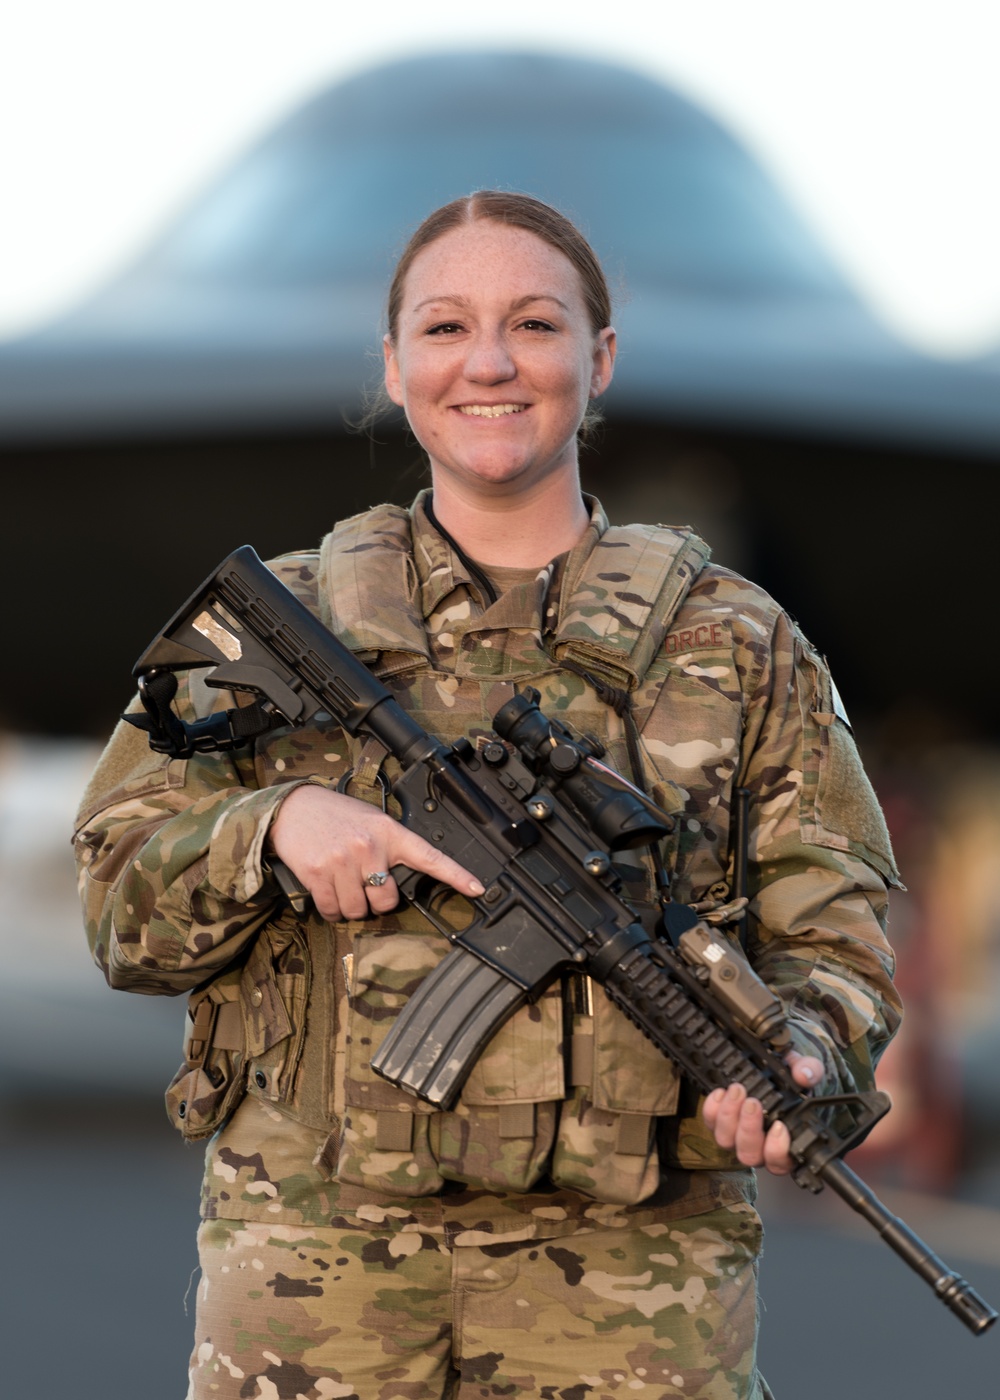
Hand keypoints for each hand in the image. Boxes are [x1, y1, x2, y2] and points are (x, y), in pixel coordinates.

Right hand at [268, 784, 483, 921]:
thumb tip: (395, 882)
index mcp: (389, 832)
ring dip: (350, 907)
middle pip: (386, 900)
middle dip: (375, 901)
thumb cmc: (336, 816)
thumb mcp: (371, 821)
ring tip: (342, 885)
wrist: (293, 808)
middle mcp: (368, 846)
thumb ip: (389, 846)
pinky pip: (332, 910)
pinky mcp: (317, 873)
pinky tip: (328, 893)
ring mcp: (342, 861)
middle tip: (363, 885)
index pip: (429, 856)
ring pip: (357, 909)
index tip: (477, 889)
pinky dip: (331, 910)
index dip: (455, 875)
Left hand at [701, 1051, 824, 1174]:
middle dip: (749, 1130)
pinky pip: (710, 1124)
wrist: (774, 1073)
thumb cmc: (793, 1080)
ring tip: (737, 1092)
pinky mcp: (720, 1123)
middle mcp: (761, 1146)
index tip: (779, 1126)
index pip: (782, 1162)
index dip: (778, 1151)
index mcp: (787, 1142)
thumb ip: (810, 1071)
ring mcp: (738, 1136)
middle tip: (753, 1104)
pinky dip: (712, 1110)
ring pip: (727, 1142)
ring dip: (729, 1117)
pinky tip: (721, 1093)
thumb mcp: (807, 1071)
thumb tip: (804, 1075)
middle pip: (750, 1155)